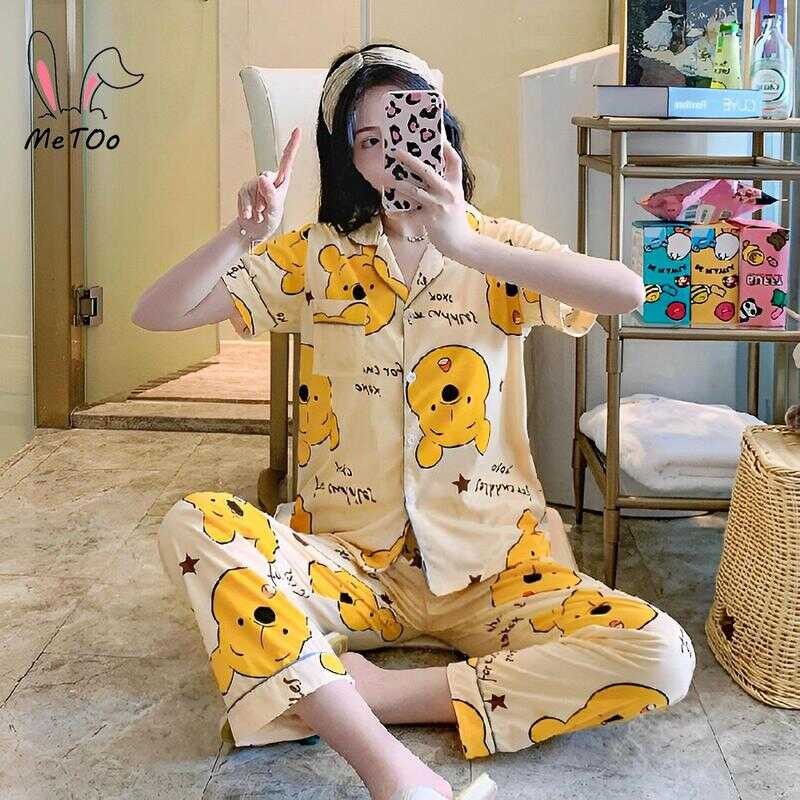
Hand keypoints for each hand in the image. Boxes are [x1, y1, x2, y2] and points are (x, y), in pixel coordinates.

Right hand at [237, 126, 300, 239]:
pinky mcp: (245, 189)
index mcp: (283, 182)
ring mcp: (256, 183)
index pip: (287, 161)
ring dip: (256, 206)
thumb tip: (262, 178)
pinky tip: (250, 215)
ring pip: (253, 189)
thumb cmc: (270, 220)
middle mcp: (270, 179)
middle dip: (264, 198)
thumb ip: (270, 195)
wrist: (254, 231)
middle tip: (265, 211)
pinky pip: (243, 195)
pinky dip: (246, 208)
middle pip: (265, 179)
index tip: (298, 129)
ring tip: (260, 214)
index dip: (292, 145)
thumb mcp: (275, 210)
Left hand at [390, 138, 474, 257]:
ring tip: (386, 180)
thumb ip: (445, 185)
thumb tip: (428, 171)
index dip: (446, 148)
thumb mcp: (456, 198)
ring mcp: (438, 206)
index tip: (438, 137)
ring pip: (415, 191)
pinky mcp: (430, 220)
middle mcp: (447, 193)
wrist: (461, 243)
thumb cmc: (455, 220)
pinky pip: (410, 214)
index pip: (454, 161)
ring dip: (399, 185)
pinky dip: (399, 213)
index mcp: (455, 185)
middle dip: (411, 161)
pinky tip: (390, 211)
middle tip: (397, 152)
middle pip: (428, 171)